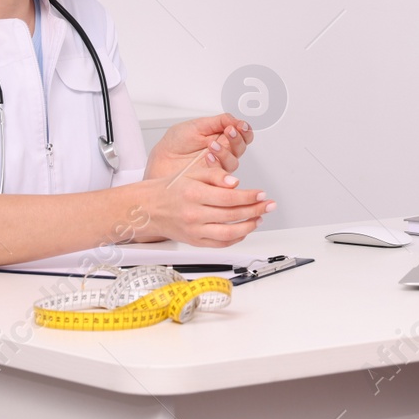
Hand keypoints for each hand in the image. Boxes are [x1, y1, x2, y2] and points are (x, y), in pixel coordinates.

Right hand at [135, 158, 274, 247]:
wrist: (149, 208)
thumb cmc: (170, 189)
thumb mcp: (192, 174)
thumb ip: (215, 175)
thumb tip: (235, 182)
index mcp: (194, 195)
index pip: (229, 198)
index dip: (249, 196)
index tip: (262, 194)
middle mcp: (194, 215)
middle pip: (232, 216)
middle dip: (255, 210)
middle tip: (269, 205)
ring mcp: (195, 231)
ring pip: (228, 234)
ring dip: (248, 226)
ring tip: (259, 218)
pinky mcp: (195, 242)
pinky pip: (220, 244)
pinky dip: (235, 238)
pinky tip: (245, 229)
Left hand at [146, 114, 251, 179]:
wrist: (160, 159)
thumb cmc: (175, 143)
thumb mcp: (196, 125)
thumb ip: (219, 121)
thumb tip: (236, 120)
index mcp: (221, 137)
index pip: (242, 134)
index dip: (244, 130)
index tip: (240, 125)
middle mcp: (222, 152)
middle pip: (241, 147)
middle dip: (237, 138)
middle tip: (229, 131)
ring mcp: (217, 166)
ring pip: (233, 162)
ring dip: (225, 152)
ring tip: (212, 145)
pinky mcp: (211, 179)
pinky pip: (221, 176)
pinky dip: (216, 165)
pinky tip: (208, 158)